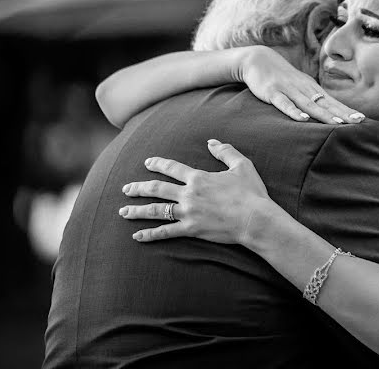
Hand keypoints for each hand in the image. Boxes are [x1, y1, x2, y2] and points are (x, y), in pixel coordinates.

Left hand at [120, 139, 271, 243]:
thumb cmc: (251, 193)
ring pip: (156, 210)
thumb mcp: (242, 165)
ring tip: (123, 210)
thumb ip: (226, 151)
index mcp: (199, 177)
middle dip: (139, 187)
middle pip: (157, 189)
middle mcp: (189, 194)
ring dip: (138, 210)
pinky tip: (137, 236)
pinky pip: (166, 232)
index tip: (148, 162)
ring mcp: (188, 212)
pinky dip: (150, 234)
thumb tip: (212, 142)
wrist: (255, 219)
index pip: (173, 168)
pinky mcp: (191, 229)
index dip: (158, 164)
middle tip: (126, 188)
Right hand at [239, 45, 363, 124]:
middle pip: (325, 103)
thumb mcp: (299, 87)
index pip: (332, 101)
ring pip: (308, 104)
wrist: (258, 60)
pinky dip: (294, 111)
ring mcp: (289, 89)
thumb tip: (328, 114)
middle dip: (342, 113)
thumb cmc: (282, 78)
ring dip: (323, 114)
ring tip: (337, 123)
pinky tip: (303, 119)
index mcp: (312, 88)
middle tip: (358, 122)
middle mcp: (304, 88)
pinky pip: (284, 103)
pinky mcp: (273, 92)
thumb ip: (312, 99)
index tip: (362, 119)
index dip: (346, 110)